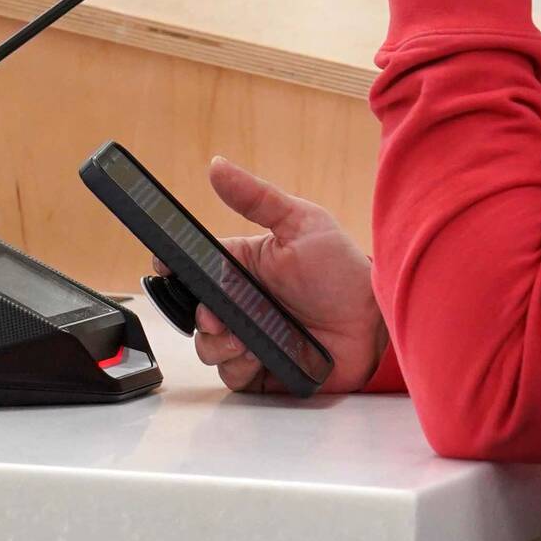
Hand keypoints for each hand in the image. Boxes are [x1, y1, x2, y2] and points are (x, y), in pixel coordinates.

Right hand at [156, 156, 385, 394]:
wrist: (372, 321)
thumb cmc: (342, 269)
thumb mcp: (300, 223)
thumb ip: (256, 197)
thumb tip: (216, 165)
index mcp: (243, 266)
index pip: (193, 267)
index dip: (174, 270)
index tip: (168, 270)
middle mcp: (241, 303)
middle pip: (194, 312)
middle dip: (200, 315)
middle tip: (219, 315)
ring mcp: (250, 337)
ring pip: (208, 346)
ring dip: (218, 344)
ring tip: (245, 338)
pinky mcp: (262, 369)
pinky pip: (232, 375)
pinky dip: (238, 367)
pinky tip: (258, 355)